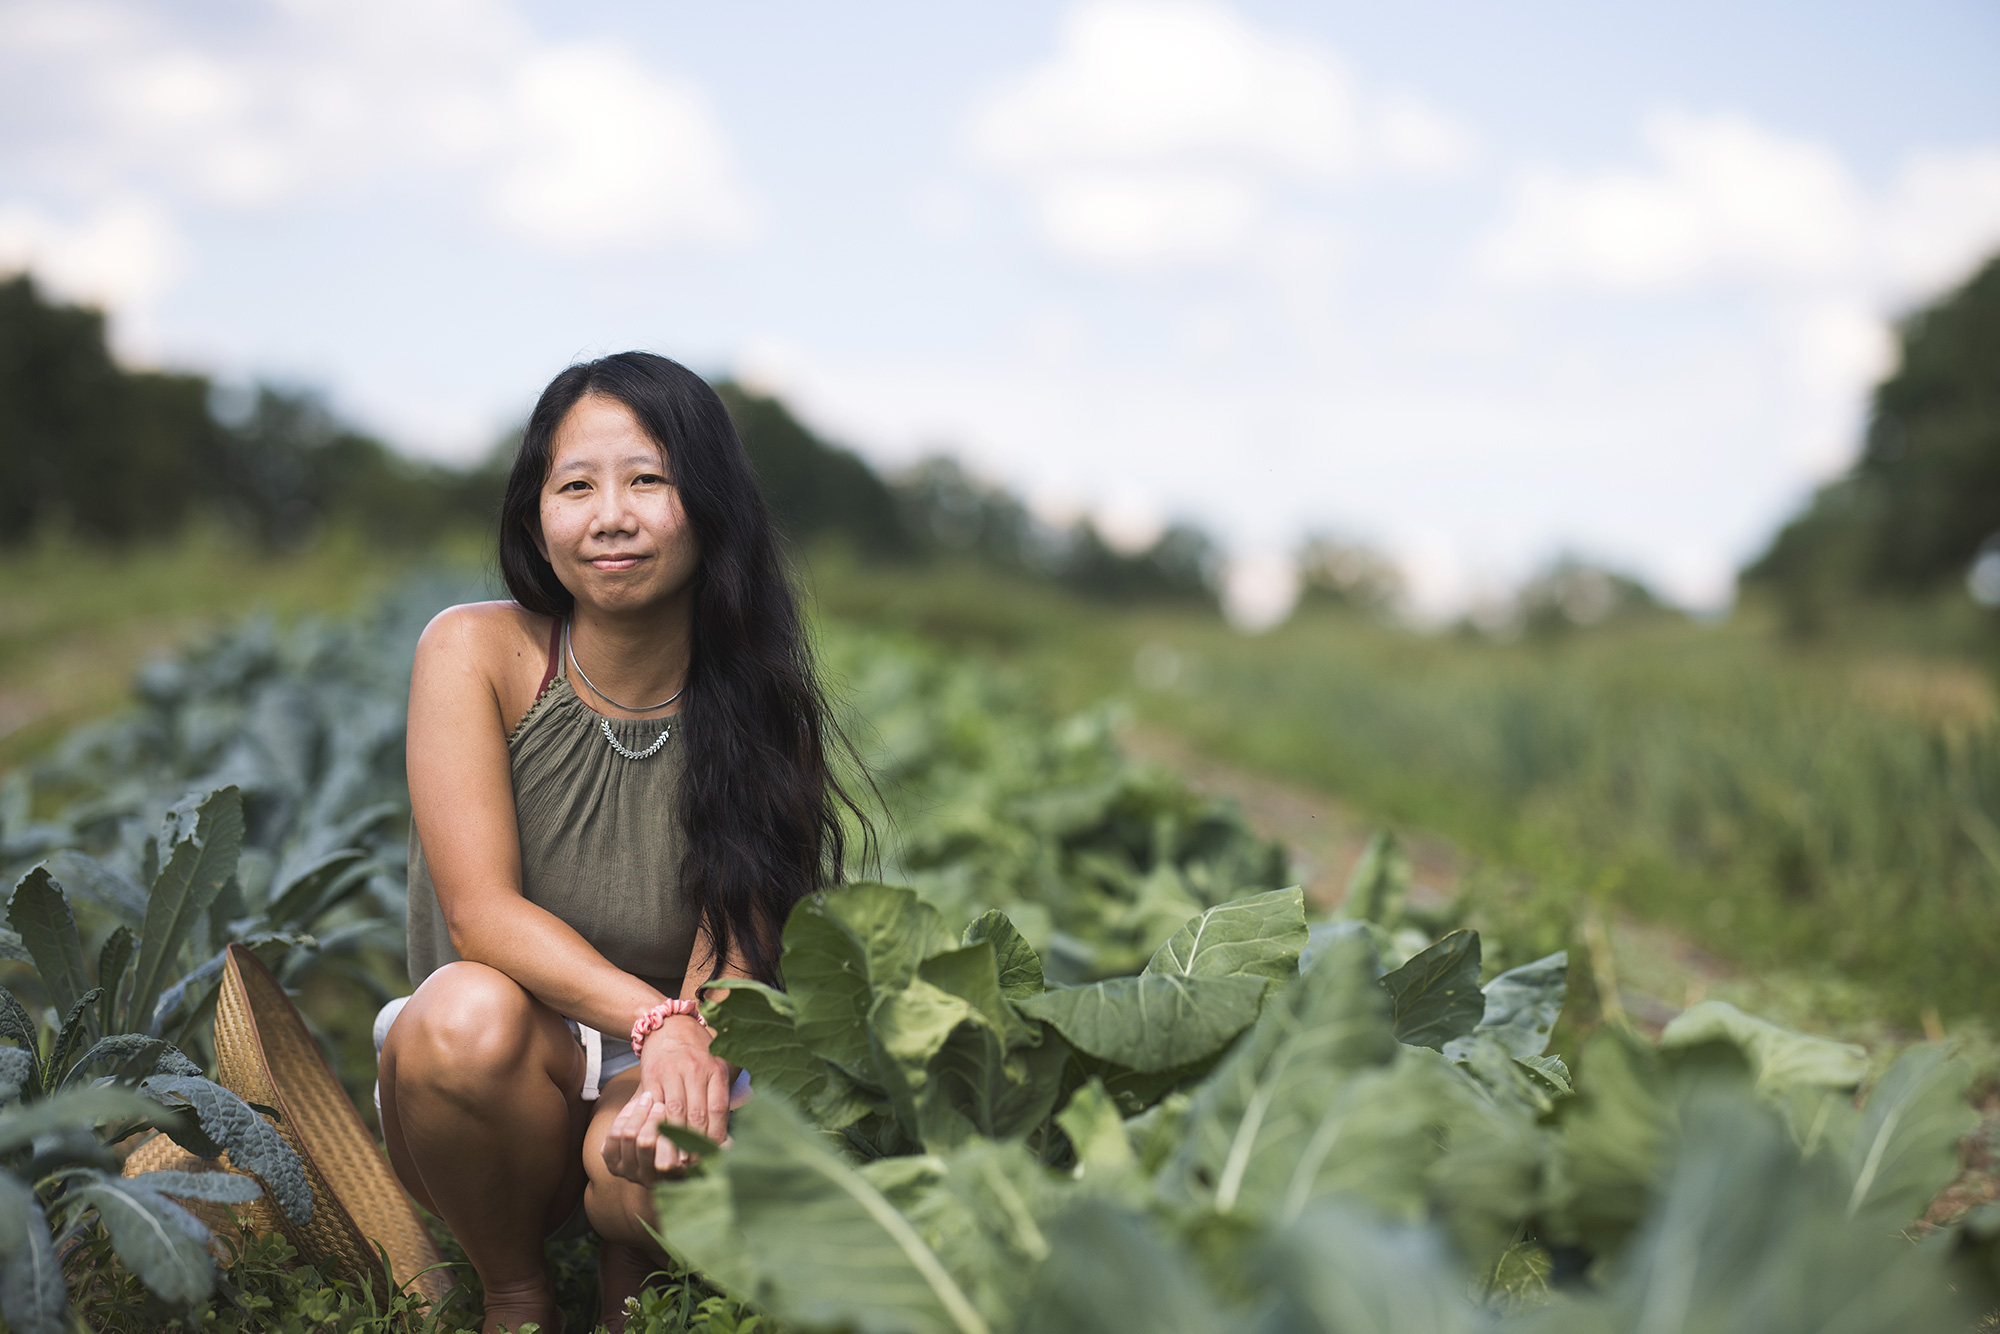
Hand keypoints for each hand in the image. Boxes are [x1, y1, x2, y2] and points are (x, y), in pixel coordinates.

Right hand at [600, 1015, 732, 1183]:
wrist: (668, 1025)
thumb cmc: (698, 1051)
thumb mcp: (719, 1064)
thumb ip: (726, 1092)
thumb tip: (731, 1131)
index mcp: (715, 1068)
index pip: (719, 1107)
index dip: (716, 1134)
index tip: (715, 1154)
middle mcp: (695, 1069)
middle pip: (697, 1114)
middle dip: (696, 1143)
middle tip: (696, 1164)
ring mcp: (672, 1073)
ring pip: (675, 1113)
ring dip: (676, 1140)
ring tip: (678, 1160)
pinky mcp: (652, 1077)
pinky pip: (655, 1107)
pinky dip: (657, 1126)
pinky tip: (660, 1141)